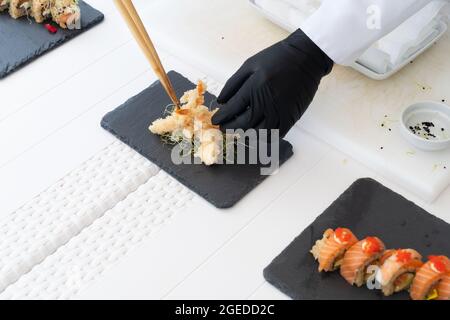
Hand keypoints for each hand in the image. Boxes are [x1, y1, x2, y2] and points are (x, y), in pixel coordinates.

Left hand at [212, 29, 332, 137]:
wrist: (306, 57)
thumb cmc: (276, 58)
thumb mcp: (250, 65)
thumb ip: (233, 83)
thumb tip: (221, 101)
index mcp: (254, 88)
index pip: (232, 109)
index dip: (221, 117)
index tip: (215, 120)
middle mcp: (266, 102)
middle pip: (243, 124)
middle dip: (230, 128)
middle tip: (224, 128)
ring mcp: (280, 111)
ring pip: (259, 133)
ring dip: (246, 135)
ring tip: (238, 132)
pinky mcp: (291, 117)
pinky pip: (276, 134)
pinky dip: (264, 137)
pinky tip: (257, 133)